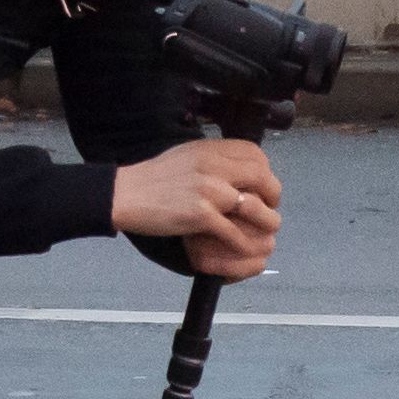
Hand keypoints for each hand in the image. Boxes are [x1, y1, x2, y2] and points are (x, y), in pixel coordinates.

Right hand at [112, 136, 280, 277]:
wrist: (125, 194)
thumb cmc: (153, 178)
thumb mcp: (186, 156)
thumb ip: (212, 159)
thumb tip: (237, 167)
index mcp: (210, 150)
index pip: (254, 153)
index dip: (267, 170)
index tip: (264, 185)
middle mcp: (213, 166)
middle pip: (262, 177)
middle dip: (273, 195)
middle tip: (270, 208)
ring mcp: (208, 191)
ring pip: (255, 207)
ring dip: (267, 221)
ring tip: (266, 229)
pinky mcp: (201, 215)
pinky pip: (235, 233)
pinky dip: (244, 244)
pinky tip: (244, 248)